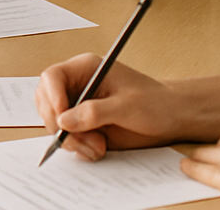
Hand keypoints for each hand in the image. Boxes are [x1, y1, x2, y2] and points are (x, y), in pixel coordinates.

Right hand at [36, 54, 177, 159]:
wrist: (172, 119)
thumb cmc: (154, 103)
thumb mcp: (126, 106)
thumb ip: (94, 112)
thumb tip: (64, 120)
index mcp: (85, 69)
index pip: (52, 77)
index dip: (51, 97)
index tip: (62, 119)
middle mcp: (77, 85)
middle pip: (47, 101)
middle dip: (60, 125)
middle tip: (81, 141)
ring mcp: (79, 106)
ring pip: (55, 122)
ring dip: (72, 140)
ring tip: (97, 147)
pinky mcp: (84, 125)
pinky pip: (68, 137)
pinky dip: (78, 147)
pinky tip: (96, 149)